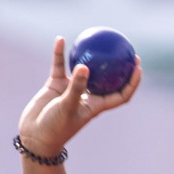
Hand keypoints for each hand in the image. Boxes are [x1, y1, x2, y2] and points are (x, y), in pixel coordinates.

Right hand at [18, 37, 141, 157]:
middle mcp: (86, 96)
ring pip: (83, 69)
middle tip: (125, 49)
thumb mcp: (67, 108)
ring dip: (89, 55)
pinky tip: (60, 39)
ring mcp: (71, 89)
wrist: (35, 136)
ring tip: (95, 37)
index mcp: (95, 106)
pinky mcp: (56, 84)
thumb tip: (84, 66)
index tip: (138, 68)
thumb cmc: (55, 128)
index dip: (131, 83)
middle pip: (107, 79)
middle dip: (117, 66)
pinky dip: (60, 53)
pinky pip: (60, 65)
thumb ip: (76, 88)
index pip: (120, 95)